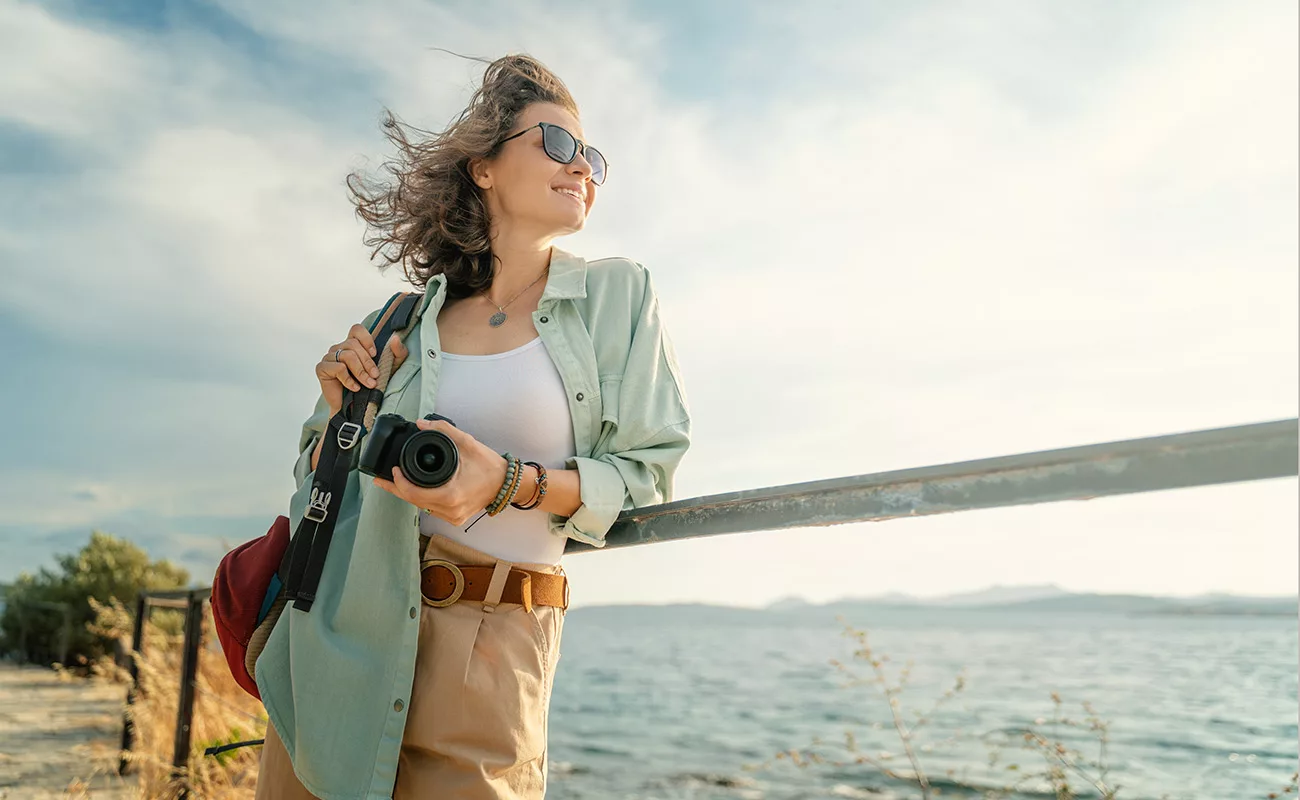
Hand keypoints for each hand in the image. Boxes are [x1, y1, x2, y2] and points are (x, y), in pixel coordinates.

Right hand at [315, 322, 408, 414]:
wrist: (355, 409)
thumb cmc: (371, 386)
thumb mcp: (391, 368)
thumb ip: (397, 352)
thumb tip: (395, 338)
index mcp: (353, 344)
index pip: (356, 329)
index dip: (366, 338)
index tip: (375, 354)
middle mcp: (340, 348)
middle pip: (352, 344)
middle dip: (367, 361)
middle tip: (375, 376)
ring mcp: (329, 357)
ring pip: (347, 355)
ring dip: (360, 371)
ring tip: (368, 384)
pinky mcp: (322, 368)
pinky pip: (337, 368)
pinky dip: (349, 379)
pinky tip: (355, 388)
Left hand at [369, 419, 510, 525]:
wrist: (507, 484)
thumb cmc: (490, 466)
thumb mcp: (467, 443)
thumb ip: (443, 430)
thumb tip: (421, 424)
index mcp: (450, 495)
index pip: (413, 493)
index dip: (398, 482)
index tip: (393, 470)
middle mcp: (450, 510)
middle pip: (413, 501)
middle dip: (396, 489)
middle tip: (379, 480)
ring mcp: (452, 517)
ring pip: (421, 506)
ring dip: (407, 494)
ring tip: (393, 483)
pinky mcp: (455, 518)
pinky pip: (430, 509)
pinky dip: (420, 499)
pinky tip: (413, 490)